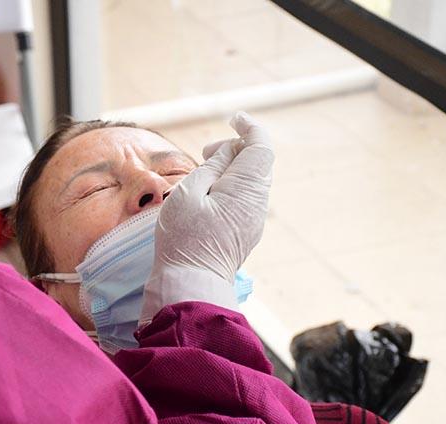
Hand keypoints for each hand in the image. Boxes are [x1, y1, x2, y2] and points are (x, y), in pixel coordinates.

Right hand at [152, 111, 273, 283]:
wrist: (191, 283)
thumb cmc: (184, 238)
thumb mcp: (188, 193)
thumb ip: (211, 167)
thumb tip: (228, 153)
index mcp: (246, 188)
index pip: (260, 146)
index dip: (249, 128)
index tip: (234, 118)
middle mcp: (258, 202)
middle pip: (257, 161)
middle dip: (234, 148)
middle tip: (204, 152)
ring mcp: (254, 218)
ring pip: (251, 180)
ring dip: (231, 168)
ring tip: (202, 173)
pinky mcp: (247, 230)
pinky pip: (245, 197)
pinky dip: (230, 186)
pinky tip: (208, 194)